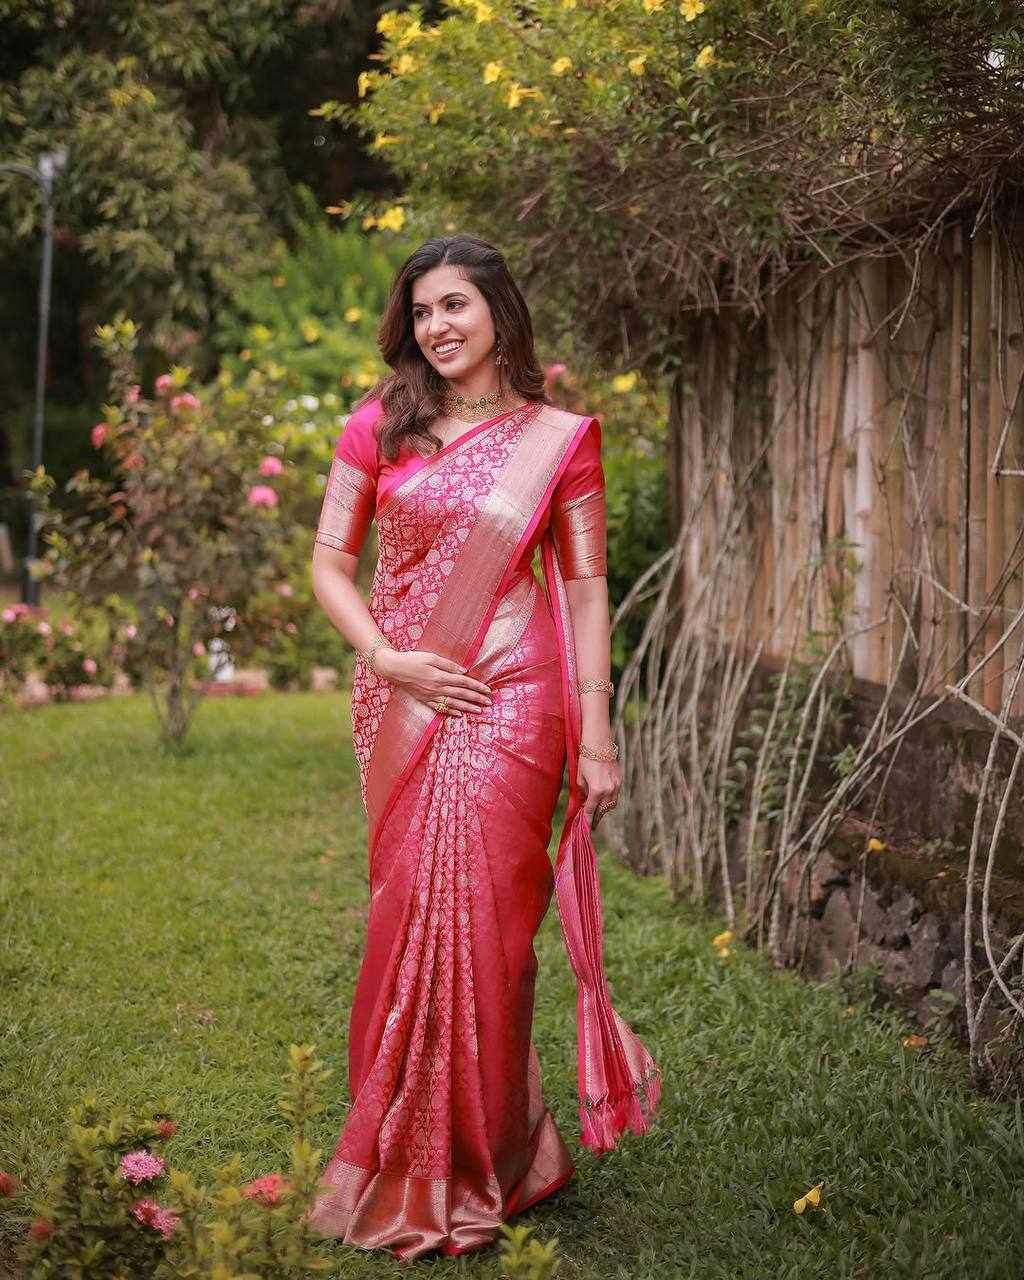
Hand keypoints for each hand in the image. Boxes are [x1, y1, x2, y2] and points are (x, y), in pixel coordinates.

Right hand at [375, 648, 492, 715]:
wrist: (393, 669)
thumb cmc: (412, 659)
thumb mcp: (431, 657)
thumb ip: (448, 665)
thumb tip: (464, 672)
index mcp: (440, 676)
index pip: (463, 682)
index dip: (477, 686)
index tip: (488, 690)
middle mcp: (437, 688)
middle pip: (461, 694)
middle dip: (476, 698)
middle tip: (489, 702)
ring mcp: (430, 696)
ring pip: (453, 703)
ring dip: (467, 707)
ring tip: (479, 710)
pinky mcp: (424, 700)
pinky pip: (440, 708)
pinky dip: (451, 711)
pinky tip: (459, 714)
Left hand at [578, 754, 620, 829]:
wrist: (599, 744)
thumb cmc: (585, 759)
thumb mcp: (580, 777)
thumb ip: (582, 792)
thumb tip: (584, 800)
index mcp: (596, 790)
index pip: (591, 809)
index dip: (587, 819)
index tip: (585, 827)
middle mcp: (608, 790)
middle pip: (603, 810)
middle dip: (596, 816)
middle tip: (591, 822)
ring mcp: (616, 785)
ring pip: (611, 804)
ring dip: (604, 808)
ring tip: (597, 810)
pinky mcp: (620, 780)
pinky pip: (615, 795)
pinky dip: (609, 799)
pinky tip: (603, 798)